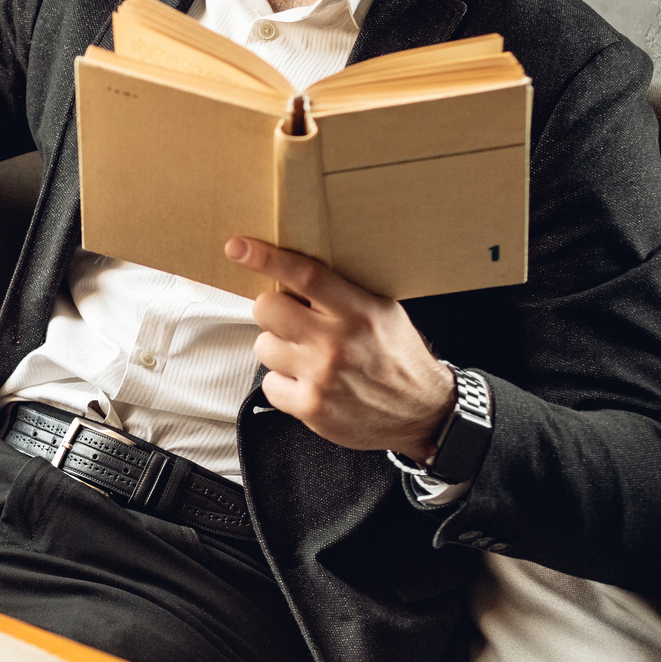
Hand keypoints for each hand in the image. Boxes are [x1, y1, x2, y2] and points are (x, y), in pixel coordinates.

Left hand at [226, 237, 454, 459]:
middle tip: (290, 319)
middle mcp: (337, 342)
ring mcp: (321, 377)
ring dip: (277, 348)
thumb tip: (294, 269)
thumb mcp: (384, 311)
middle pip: (267, 309)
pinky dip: (283, 384)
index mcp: (358, 311)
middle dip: (272, 310)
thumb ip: (344, 292)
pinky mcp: (311, 407)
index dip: (266, 259)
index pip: (305, 276)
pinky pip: (269, 384)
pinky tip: (306, 383)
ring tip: (304, 355)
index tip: (238, 248)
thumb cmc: (398, 357)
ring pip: (263, 346)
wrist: (422, 413)